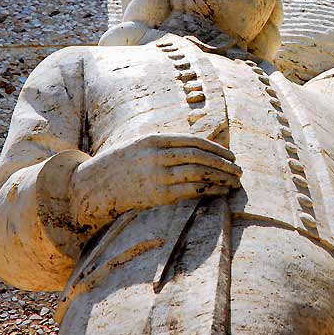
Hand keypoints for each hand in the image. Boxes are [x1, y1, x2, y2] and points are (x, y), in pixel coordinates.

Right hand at [69, 133, 240, 229]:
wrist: (94, 186)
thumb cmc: (122, 164)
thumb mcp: (143, 144)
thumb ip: (169, 143)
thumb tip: (201, 139)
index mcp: (155, 139)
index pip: (194, 141)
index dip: (217, 148)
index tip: (232, 155)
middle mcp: (158, 155)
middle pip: (200, 156)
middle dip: (223, 163)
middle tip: (239, 169)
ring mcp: (157, 175)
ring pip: (198, 173)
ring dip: (220, 177)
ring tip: (234, 181)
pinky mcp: (157, 195)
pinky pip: (190, 191)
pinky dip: (209, 190)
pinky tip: (220, 191)